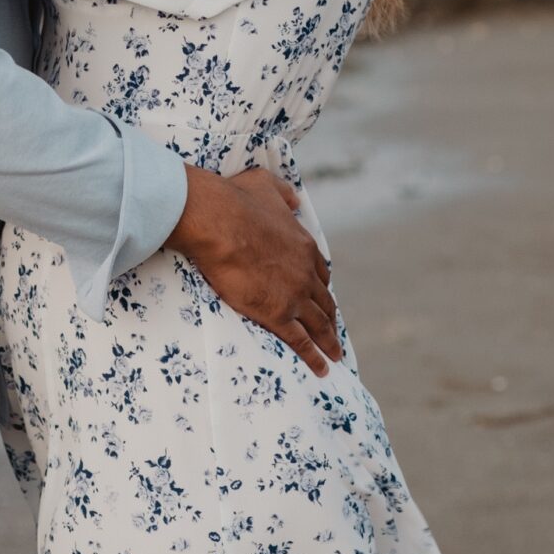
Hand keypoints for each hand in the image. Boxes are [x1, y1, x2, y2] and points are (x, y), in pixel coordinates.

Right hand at [166, 164, 341, 374]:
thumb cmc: (236, 200)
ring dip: (329, 341)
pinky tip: (321, 368)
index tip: (323, 296)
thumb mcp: (266, 184)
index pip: (320, 271)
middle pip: (324, 301)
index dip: (322, 286)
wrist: (217, 221)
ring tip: (335, 356)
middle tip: (334, 332)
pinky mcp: (277, 314)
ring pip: (319, 324)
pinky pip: (301, 341)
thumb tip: (295, 199)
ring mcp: (294, 295)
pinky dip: (313, 356)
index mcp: (303, 244)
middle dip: (331, 318)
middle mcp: (305, 272)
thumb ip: (283, 192)